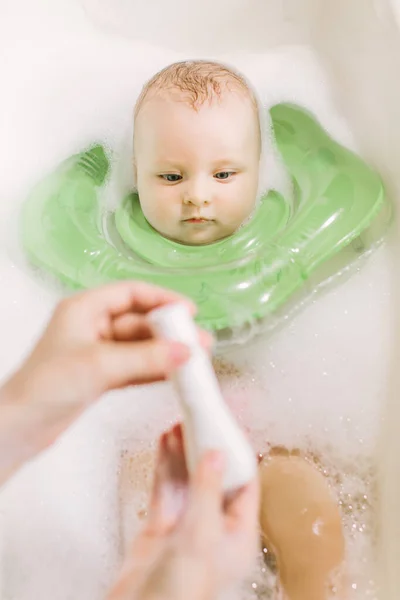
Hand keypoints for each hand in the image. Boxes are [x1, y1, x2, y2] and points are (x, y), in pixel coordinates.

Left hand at [0, 282, 210, 481]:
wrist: (21, 427)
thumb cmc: (46, 386)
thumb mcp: (100, 365)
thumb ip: (146, 358)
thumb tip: (186, 352)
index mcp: (84, 308)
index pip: (131, 293)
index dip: (162, 299)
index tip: (189, 311)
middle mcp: (91, 326)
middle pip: (139, 321)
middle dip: (170, 332)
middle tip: (199, 342)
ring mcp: (97, 352)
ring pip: (140, 347)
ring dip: (166, 353)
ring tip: (196, 361)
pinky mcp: (100, 376)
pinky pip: (135, 368)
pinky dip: (154, 371)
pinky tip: (175, 376)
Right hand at [108, 424, 258, 599]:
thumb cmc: (180, 592)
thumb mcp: (200, 535)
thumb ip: (207, 491)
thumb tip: (218, 455)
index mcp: (239, 535)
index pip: (245, 484)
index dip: (238, 453)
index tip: (230, 427)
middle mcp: (215, 526)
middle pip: (215, 476)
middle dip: (206, 447)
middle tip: (202, 420)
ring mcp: (187, 524)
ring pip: (188, 478)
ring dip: (184, 451)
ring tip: (180, 424)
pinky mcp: (163, 524)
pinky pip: (167, 487)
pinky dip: (166, 464)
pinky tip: (165, 443)